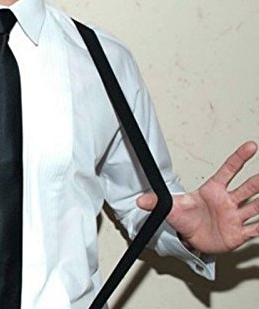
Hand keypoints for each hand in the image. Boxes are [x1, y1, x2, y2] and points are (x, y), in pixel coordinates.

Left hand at [137, 140, 258, 253]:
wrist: (190, 238)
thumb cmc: (184, 219)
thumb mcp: (170, 208)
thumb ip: (156, 201)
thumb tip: (139, 199)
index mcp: (212, 190)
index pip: (228, 170)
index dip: (239, 158)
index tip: (250, 146)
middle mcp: (227, 201)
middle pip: (246, 187)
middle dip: (257, 181)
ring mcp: (234, 216)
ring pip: (254, 206)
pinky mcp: (238, 233)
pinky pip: (254, 229)